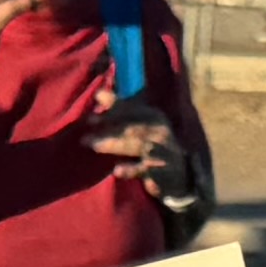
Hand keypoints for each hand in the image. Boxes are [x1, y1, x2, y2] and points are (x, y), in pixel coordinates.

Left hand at [87, 96, 201, 212]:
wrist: (180, 172)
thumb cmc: (153, 144)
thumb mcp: (140, 124)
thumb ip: (120, 109)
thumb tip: (98, 94)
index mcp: (154, 116)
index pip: (132, 110)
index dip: (111, 113)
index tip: (90, 119)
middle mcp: (159, 131)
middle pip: (132, 127)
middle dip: (109, 130)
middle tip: (85, 137)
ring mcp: (162, 151)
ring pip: (137, 146)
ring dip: (115, 146)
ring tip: (95, 146)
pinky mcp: (162, 171)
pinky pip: (144, 169)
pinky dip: (130, 170)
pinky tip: (116, 171)